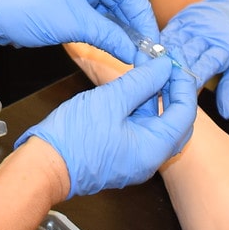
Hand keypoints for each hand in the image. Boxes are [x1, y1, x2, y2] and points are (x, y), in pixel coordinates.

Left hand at [0, 0, 153, 61]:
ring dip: (118, 28)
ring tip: (133, 52)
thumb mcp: (73, 24)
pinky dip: (102, 27)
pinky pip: (91, 10)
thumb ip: (109, 36)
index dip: (144, 17)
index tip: (154, 42)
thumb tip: (135, 53)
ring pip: (106, 5)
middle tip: (147, 51)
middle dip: (132, 24)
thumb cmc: (25, 8)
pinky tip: (114, 44)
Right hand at [18, 56, 196, 197]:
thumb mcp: (111, 100)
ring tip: (143, 68)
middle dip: (171, 90)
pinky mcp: (120, 155)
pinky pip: (139, 130)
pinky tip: (130, 88)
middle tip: (162, 64)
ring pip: (155, 124)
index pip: (185, 113)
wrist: (44, 167)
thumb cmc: (75, 137)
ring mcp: (135, 159)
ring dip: (153, 96)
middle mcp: (150, 159)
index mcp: (153, 149)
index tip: (172, 62)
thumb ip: (142, 81)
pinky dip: (139, 108)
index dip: (182, 84)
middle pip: (174, 121)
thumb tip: (164, 66)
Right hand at [158, 0, 228, 117]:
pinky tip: (148, 62)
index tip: (178, 98)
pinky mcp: (181, 18)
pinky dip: (157, 49)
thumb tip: (226, 113)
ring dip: (160, 62)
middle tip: (157, 93)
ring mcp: (193, 23)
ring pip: (171, 44)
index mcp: (227, 45)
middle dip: (171, 74)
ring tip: (148, 80)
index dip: (190, 81)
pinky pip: (166, 34)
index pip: (205, 65)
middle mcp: (207, 32)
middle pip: (184, 55)